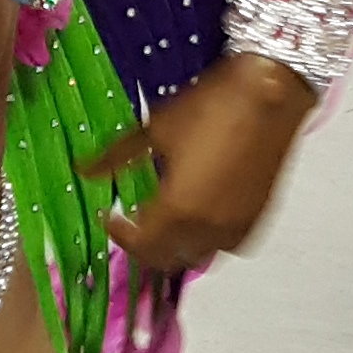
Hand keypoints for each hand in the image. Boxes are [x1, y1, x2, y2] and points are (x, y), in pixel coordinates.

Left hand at [86, 56, 314, 276]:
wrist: (269, 92)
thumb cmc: (211, 107)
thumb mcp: (156, 129)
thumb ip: (117, 157)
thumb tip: (83, 169)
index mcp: (178, 208)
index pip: (140, 245)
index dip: (119, 234)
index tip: (109, 216)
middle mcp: (208, 227)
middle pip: (167, 260)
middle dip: (144, 246)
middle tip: (132, 224)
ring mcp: (237, 225)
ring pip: (199, 257)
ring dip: (176, 248)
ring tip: (164, 222)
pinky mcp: (259, 217)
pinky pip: (227, 245)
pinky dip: (208, 241)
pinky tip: (200, 218)